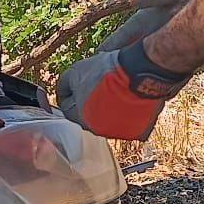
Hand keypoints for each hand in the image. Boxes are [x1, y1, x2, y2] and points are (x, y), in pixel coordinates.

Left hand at [55, 40, 191, 140]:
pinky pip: (131, 125)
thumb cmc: (108, 71)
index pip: (68, 109)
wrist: (140, 71)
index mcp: (81, 118)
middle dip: (90, 102)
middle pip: (89, 116)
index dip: (72, 93)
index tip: (80, 84)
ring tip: (117, 92)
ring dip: (110, 110)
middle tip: (100, 86)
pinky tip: (130, 102)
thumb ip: (64, 85)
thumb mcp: (75, 71)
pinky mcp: (139, 131)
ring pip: (110, 122)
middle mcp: (99, 130)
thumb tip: (64, 92)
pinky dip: (129, 116)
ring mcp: (120, 132)